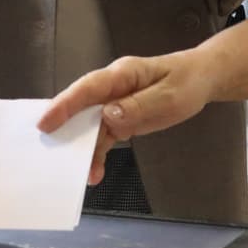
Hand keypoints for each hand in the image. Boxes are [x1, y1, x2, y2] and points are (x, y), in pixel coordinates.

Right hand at [38, 50, 216, 184]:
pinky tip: (95, 172)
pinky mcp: (120, 118)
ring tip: (81, 173)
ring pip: (90, 126)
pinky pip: (103, 136)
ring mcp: (114, 103)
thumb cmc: (187, 81)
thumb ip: (139, 105)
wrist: (201, 80)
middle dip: (63, 128)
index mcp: (122, 74)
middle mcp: (112, 88)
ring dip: (83, 149)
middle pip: (81, 107)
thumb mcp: (169, 96)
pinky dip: (97, 154)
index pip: (88, 88)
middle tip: (49, 152)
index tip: (45, 123)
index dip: (65, 104)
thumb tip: (107, 115)